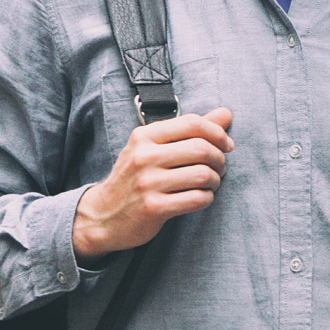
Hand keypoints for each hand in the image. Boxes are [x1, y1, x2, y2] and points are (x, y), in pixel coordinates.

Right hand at [73, 107, 233, 262]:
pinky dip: (207, 198)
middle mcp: (144, 156)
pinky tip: (201, 198)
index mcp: (144, 136)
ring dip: (215, 181)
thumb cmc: (135, 177)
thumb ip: (190, 130)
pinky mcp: (153, 208)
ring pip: (203, 174)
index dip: (218, 133)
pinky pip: (198, 198)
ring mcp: (147, 183)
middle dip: (220, 159)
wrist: (102, 216)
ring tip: (210, 184)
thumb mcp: (154, 148)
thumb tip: (226, 113)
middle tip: (220, 168)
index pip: (193, 123)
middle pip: (202, 149)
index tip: (227, 145)